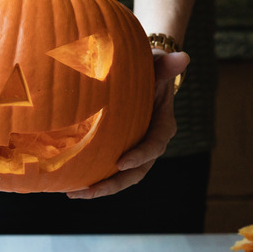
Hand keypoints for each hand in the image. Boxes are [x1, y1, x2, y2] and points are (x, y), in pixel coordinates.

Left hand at [66, 50, 189, 198]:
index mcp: (162, 127)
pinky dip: (92, 178)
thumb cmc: (151, 70)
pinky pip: (108, 170)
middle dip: (113, 184)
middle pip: (136, 173)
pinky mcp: (121, 152)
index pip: (154, 146)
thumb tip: (183, 57)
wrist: (145, 77)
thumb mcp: (159, 66)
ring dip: (99, 188)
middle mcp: (150, 145)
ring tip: (74, 193)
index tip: (121, 163)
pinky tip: (69, 183)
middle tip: (90, 190)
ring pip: (121, 178)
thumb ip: (167, 66)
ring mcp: (135, 152)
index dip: (140, 156)